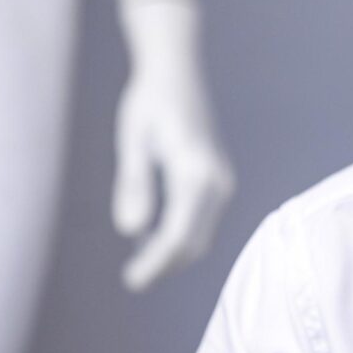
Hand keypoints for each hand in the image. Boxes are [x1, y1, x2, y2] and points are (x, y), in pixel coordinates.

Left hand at [110, 0, 234, 290]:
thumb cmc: (148, 102)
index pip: (179, 232)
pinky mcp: (218, 180)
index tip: (133, 279)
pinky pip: (203, 220)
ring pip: (202, 234)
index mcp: (196, 170)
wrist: (177, 72)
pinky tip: (151, 236)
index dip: (157, 261)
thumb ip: (134, 184)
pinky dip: (181, 236)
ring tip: (138, 261)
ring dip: (173, 253)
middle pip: (195, 241)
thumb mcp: (132, 140)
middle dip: (165, 264)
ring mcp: (222, 181)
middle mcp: (217, 180)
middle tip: (131, 279)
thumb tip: (131, 231)